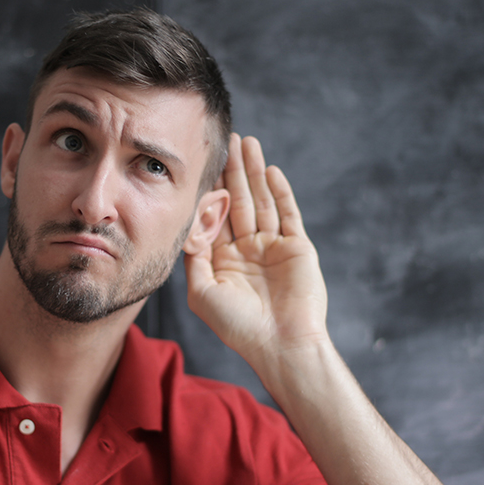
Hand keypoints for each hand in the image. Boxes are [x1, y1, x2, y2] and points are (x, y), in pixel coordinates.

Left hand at [184, 134, 328, 362]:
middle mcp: (248, 250)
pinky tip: (270, 171)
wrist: (281, 345)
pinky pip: (288, 214)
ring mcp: (274, 248)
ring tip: (248, 143)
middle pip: (239, 201)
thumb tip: (185, 225)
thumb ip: (193, 258)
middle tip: (228, 139)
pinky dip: (280, 192)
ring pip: (263, 201)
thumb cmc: (239, 326)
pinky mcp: (298, 248)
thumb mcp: (202, 293)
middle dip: (233, 171)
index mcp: (224, 260)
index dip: (210, 189)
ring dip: (255, 173)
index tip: (201, 162)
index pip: (215, 216)